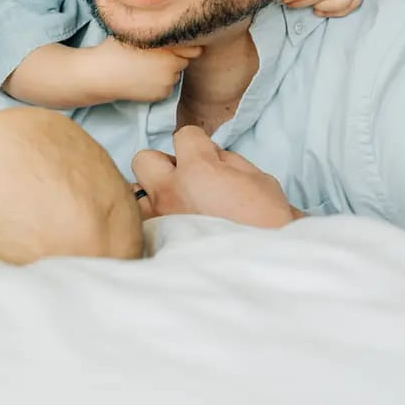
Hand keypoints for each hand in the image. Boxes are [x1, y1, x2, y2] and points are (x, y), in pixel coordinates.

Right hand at [86, 38, 202, 103]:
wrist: (101, 74)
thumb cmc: (116, 49)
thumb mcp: (136, 34)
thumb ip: (158, 33)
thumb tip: (177, 28)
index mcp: (167, 47)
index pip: (192, 48)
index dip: (182, 47)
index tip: (172, 48)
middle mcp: (171, 64)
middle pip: (184, 62)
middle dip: (174, 59)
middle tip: (154, 58)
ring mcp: (167, 81)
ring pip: (175, 75)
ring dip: (167, 72)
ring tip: (146, 69)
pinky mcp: (161, 94)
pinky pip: (167, 88)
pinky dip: (160, 84)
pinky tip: (144, 79)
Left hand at [131, 126, 299, 228]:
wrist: (265, 268)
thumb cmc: (269, 226)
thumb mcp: (258, 179)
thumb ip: (225, 160)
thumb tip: (209, 154)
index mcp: (197, 170)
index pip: (183, 136)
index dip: (199, 144)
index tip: (209, 158)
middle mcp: (169, 191)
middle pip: (144, 159)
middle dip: (163, 165)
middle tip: (185, 180)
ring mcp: (158, 219)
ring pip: (135, 192)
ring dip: (153, 195)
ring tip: (176, 208)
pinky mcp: (155, 243)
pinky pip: (141, 223)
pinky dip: (153, 221)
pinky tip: (172, 229)